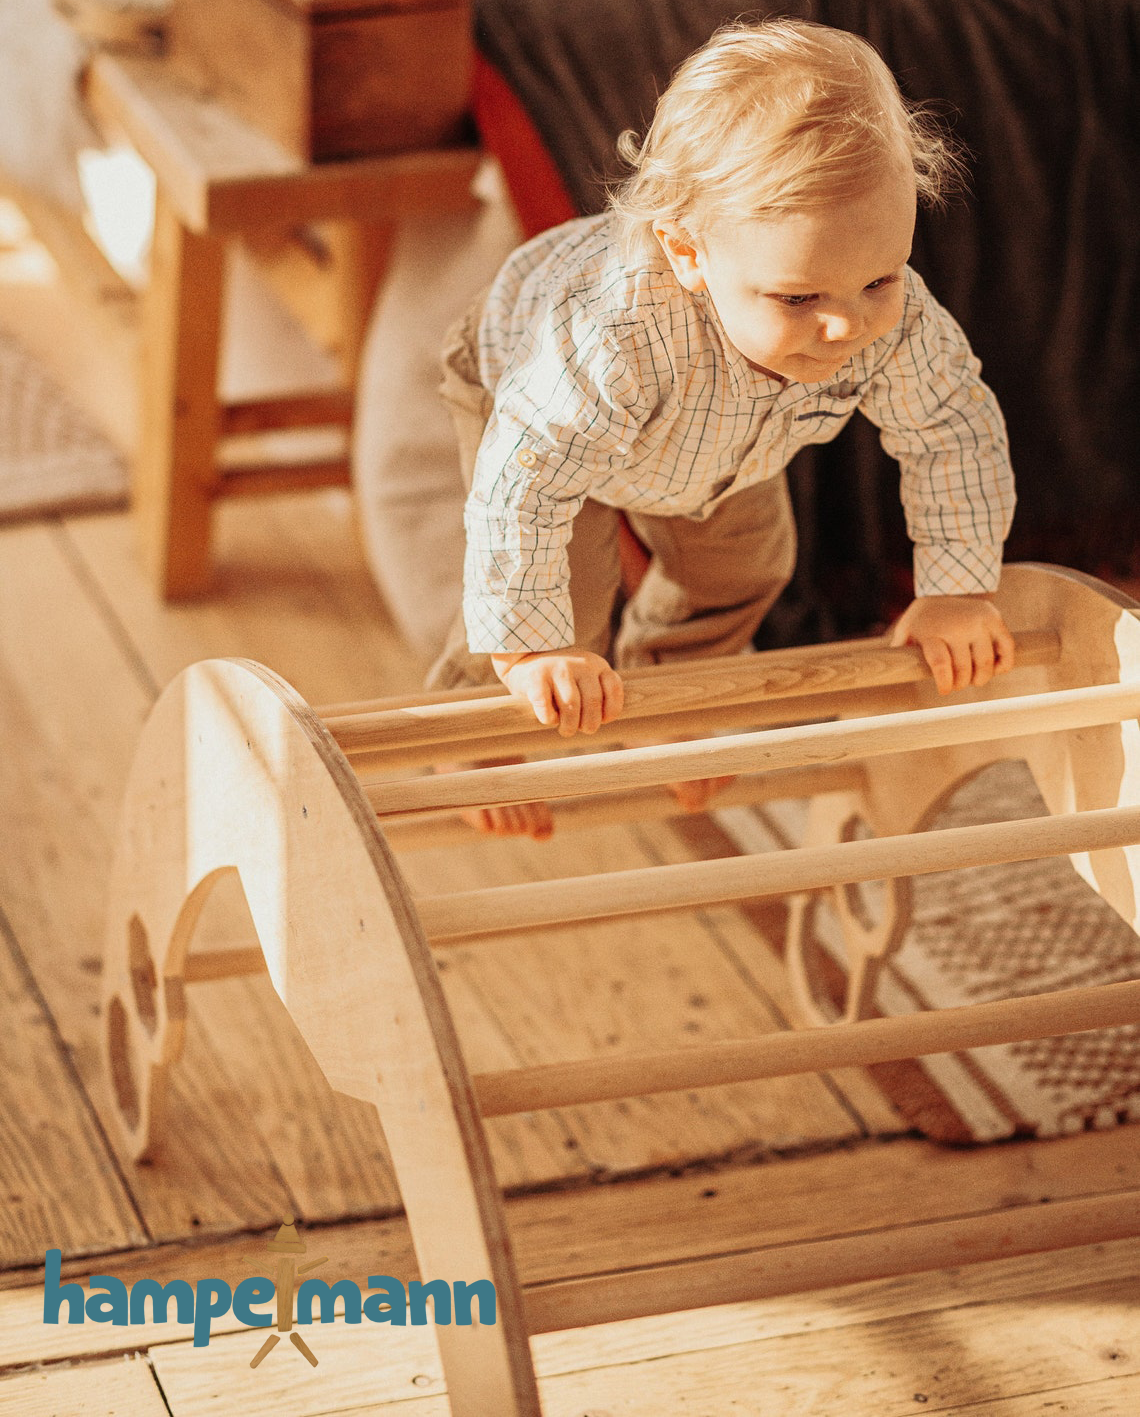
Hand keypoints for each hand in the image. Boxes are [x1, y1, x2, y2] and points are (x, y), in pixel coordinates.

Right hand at [491, 646, 624, 735]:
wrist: (524, 663)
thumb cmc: (560, 682)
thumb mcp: (585, 680)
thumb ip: (597, 695)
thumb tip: (602, 720)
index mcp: (596, 664)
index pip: (613, 689)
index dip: (610, 711)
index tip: (602, 720)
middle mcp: (579, 663)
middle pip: (593, 702)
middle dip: (589, 724)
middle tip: (582, 729)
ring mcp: (557, 668)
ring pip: (571, 706)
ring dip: (569, 726)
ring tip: (566, 730)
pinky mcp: (536, 677)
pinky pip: (546, 706)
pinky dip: (549, 719)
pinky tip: (549, 718)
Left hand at [889, 594, 1015, 694]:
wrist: (947, 588)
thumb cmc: (924, 619)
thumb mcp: (907, 630)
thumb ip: (899, 651)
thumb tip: (883, 673)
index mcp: (931, 631)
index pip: (940, 663)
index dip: (945, 683)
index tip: (945, 691)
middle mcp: (956, 626)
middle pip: (964, 668)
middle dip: (961, 683)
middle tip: (957, 685)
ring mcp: (977, 622)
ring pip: (986, 662)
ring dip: (981, 678)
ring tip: (974, 679)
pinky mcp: (995, 619)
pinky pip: (1006, 648)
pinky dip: (1003, 665)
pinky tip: (994, 669)